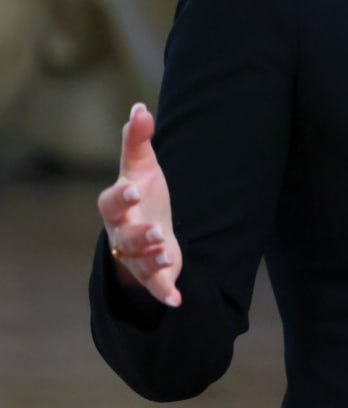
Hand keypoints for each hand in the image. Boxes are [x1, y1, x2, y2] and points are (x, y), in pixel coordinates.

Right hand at [96, 103, 183, 306]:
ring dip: (152, 258)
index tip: (133, 188)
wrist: (146, 227)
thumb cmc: (141, 193)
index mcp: (117, 205)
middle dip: (139, 234)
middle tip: (156, 230)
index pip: (111, 201)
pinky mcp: (153, 273)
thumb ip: (137, 139)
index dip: (121, 196)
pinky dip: (164, 292)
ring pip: (140, 260)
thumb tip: (140, 107)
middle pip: (125, 235)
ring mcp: (136, 254)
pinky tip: (177, 299)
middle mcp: (122, 232)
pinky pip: (156, 286)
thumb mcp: (141, 165)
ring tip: (166, 252)